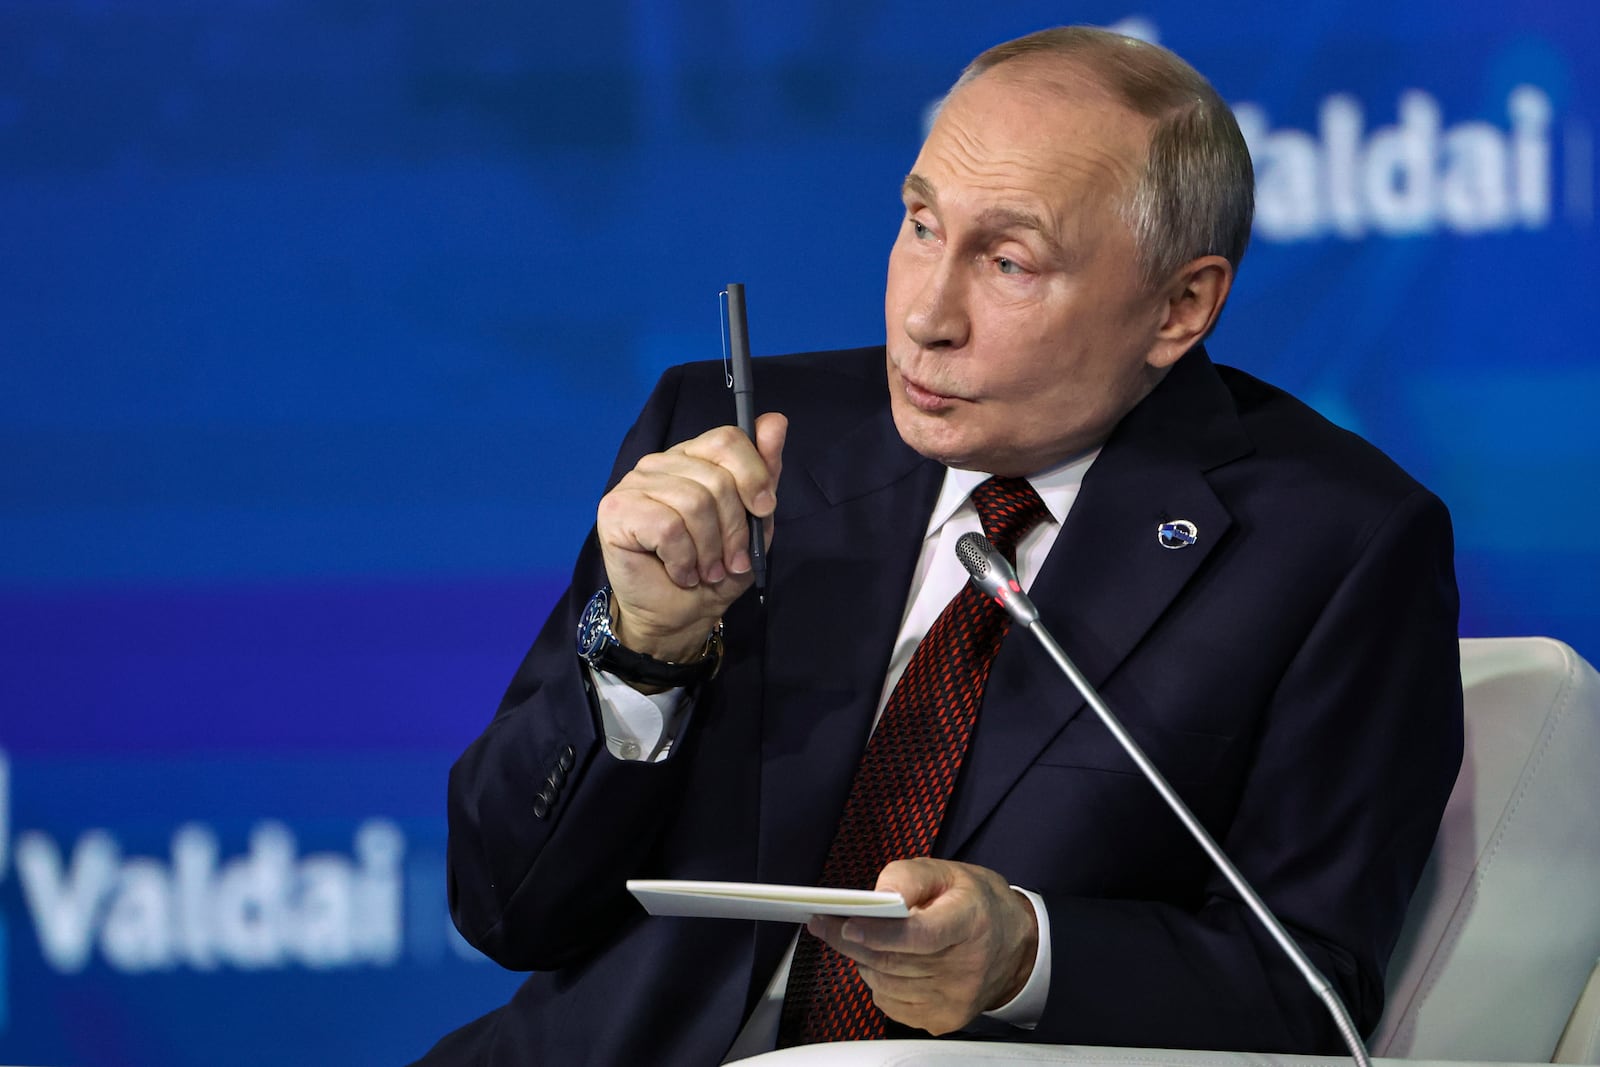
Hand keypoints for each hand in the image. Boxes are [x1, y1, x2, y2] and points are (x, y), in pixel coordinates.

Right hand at [596, 412, 785, 662]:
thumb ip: (764, 474)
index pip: (728, 439)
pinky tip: (680, 572)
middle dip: (733, 530)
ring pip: (694, 503)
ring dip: (709, 551)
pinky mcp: (616, 509)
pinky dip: (683, 559)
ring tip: (706, 572)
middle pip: (716, 478)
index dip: (753, 476)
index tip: (762, 511)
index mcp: (694, 459)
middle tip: (729, 562)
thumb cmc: (712, 571)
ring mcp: (635, 483)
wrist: (677, 617)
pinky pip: (668, 527)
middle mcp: (661, 463)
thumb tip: (775, 421)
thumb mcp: (753, 524)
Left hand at [806, 858, 1038, 1035]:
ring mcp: (955, 999)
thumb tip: (878, 895)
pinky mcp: (944, 1019)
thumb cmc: (978, 905)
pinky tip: (884, 962)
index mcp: (971, 921)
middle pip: (894, 961)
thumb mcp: (950, 872)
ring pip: (885, 984)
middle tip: (825, 924)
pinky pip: (891, 1004)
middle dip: (852, 942)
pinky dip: (877, 982)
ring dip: (862, 960)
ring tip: (857, 939)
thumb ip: (910, 876)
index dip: (880, 932)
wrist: (1016, 948)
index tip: (847, 924)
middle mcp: (966, 966)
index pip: (920, 934)